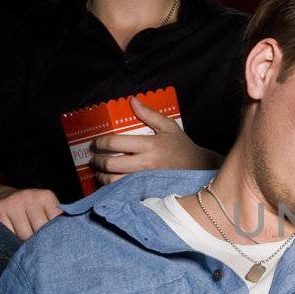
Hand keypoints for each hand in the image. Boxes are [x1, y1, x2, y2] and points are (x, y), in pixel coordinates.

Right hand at [0, 185, 62, 240]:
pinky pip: (8, 235)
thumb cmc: (26, 209)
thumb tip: (72, 241)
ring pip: (24, 236)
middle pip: (40, 231)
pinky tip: (9, 236)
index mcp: (46, 196)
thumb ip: (56, 220)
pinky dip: (10, 240)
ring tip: (22, 241)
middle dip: (39, 242)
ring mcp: (13, 203)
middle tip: (36, 246)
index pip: (56, 223)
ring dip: (24, 244)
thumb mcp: (44, 209)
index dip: (54, 236)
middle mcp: (30, 196)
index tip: (52, 242)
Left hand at [91, 98, 218, 185]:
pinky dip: (113, 189)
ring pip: (114, 182)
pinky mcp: (147, 192)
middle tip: (94, 158)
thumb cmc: (182, 147)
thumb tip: (131, 101)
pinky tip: (111, 184)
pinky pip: (124, 192)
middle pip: (111, 164)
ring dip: (101, 177)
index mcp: (150, 145)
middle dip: (97, 161)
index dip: (100, 142)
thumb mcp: (169, 127)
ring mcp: (146, 180)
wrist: (200, 169)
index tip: (97, 142)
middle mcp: (146, 164)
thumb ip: (149, 114)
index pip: (116, 142)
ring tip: (99, 172)